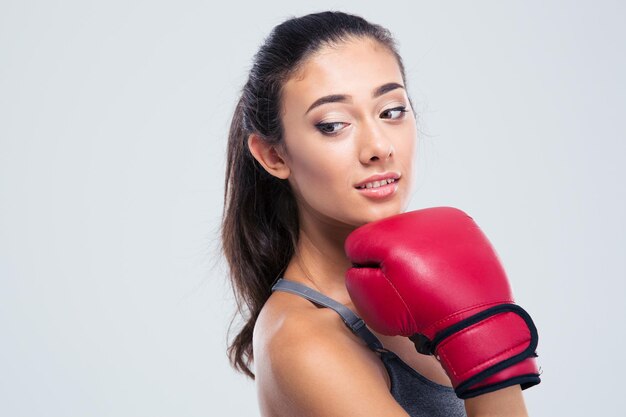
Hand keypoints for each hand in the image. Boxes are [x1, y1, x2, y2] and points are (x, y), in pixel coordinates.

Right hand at [344, 207, 539, 397]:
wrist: (473, 322)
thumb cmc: (426, 315)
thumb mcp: (374, 303)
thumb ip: (356, 276)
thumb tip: (361, 263)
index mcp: (390, 233)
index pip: (360, 242)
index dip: (366, 268)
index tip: (384, 285)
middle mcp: (417, 217)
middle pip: (386, 233)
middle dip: (390, 258)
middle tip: (406, 284)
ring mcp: (443, 219)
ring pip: (412, 231)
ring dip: (413, 251)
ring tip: (426, 279)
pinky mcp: (464, 224)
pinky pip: (438, 233)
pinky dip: (436, 249)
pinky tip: (442, 271)